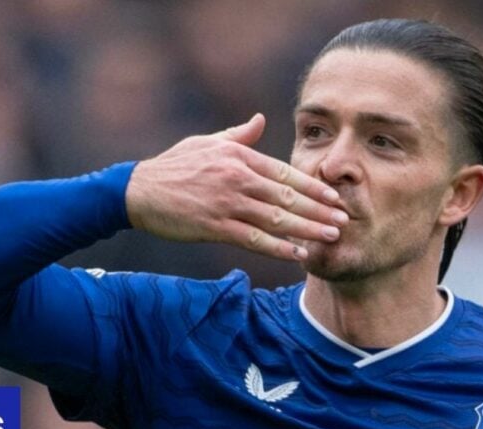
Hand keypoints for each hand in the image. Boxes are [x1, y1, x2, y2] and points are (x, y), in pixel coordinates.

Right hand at [125, 114, 347, 260]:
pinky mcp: (214, 227)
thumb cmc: (173, 166)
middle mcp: (237, 179)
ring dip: (307, 229)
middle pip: (287, 197)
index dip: (313, 186)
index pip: (285, 173)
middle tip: (344, 219)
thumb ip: (238, 135)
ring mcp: (227, 204)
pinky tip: (297, 254)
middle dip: (319, 209)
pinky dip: (278, 248)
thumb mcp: (206, 143)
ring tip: (330, 236)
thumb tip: (260, 120)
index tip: (334, 196)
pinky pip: (253, 240)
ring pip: (276, 219)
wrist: (138, 191)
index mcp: (238, 158)